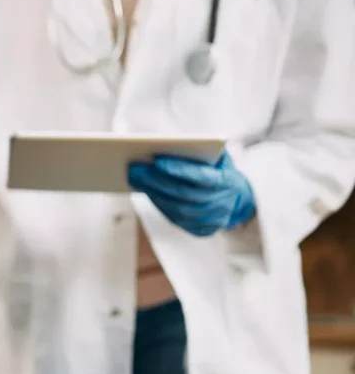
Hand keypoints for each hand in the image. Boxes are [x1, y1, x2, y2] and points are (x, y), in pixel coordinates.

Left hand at [128, 153, 255, 236]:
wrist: (240, 201)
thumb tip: (171, 143)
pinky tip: (145, 191)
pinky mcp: (201, 230)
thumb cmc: (222, 171)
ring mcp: (211, 220)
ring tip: (135, 178)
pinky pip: (175, 218)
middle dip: (156, 180)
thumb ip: (204, 150)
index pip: (202, 177)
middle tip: (134, 168)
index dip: (180, 169)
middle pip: (183, 194)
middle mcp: (221, 204)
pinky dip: (159, 204)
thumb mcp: (221, 158)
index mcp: (228, 183)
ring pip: (176, 208)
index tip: (157, 160)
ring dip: (153, 193)